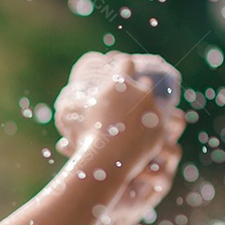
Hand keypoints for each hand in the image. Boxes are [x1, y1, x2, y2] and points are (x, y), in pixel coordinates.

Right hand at [54, 51, 183, 163]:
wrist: (106, 161)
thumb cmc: (85, 135)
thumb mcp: (72, 115)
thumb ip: (72, 104)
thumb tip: (64, 103)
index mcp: (120, 84)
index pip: (125, 63)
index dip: (122, 64)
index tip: (120, 69)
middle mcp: (141, 93)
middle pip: (145, 83)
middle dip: (137, 89)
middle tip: (127, 101)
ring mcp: (154, 112)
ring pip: (154, 106)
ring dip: (146, 111)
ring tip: (135, 124)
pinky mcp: (160, 131)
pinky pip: (158, 126)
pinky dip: (150, 130)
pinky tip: (140, 138)